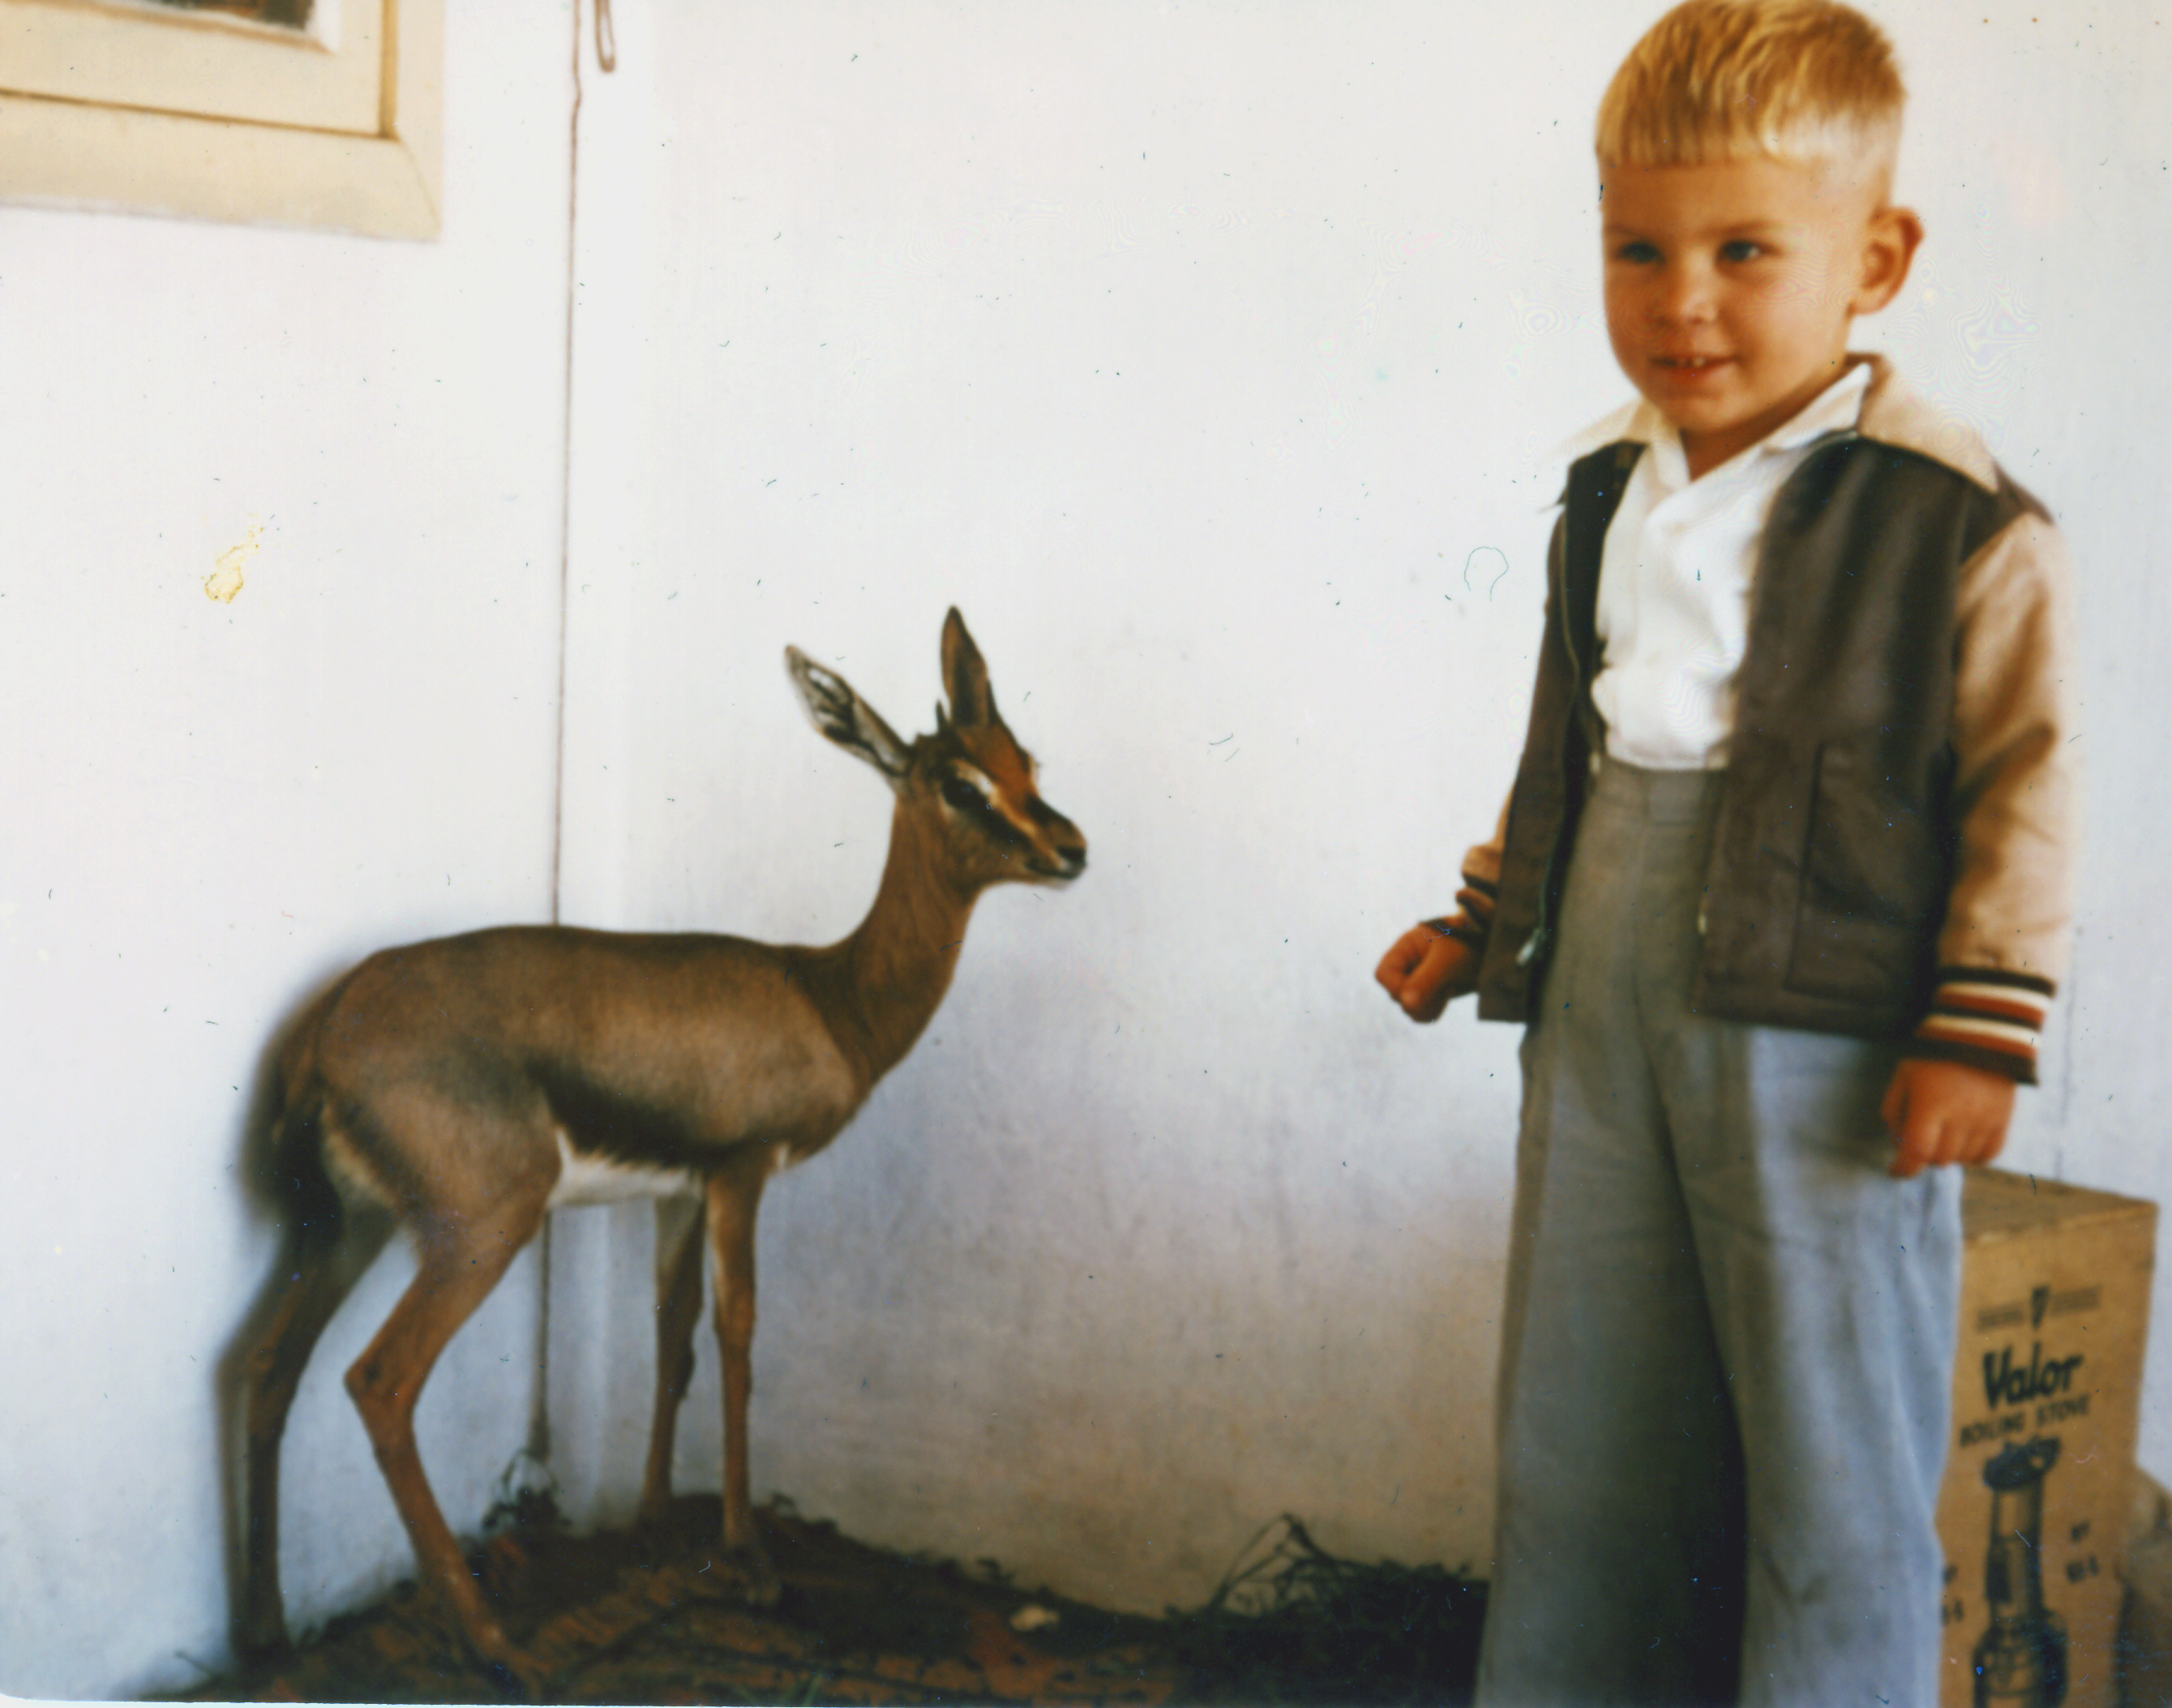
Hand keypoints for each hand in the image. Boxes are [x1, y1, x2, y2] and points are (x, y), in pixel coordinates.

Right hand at [1375, 921, 1481, 1022]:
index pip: (1383, 975)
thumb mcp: (1446, 961)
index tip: (1421, 990)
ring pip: (1408, 1007)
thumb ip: (1425, 981)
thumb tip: (1406, 1004)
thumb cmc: (1467, 945)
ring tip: (1448, 991)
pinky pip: (1420, 1013)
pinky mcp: (1428, 993)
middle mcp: (1406, 965)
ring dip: (1427, 1007)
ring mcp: (1417, 980)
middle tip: (1443, 989)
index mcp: (1404, 949)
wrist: (1490, 947)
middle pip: (1395, 995)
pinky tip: (1448, 995)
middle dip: (1419, 999)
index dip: (1397, 988)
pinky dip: (1433, 1011)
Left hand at [1881, 1057, 2015, 1178]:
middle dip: (1923, 1155)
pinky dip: (1972, 1155)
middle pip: (1939, 1159)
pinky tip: (1962, 1140)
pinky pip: (1988, 1155)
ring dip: (1947, 1154)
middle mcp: (1961, 1116)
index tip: (1895, 1171)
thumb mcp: (1902, 1077)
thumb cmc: (1931, 1056)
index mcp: (1931, 1104)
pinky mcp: (2004, 1119)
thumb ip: (1894, 1112)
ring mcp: (1986, 1120)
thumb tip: (1900, 1145)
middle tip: (1918, 1138)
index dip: (1904, 1168)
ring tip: (1941, 1132)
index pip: (1918, 1152)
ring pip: (1962, 1159)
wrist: (1978, 1034)